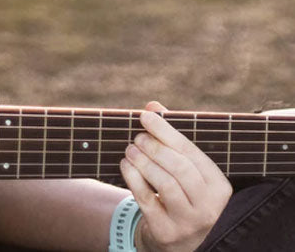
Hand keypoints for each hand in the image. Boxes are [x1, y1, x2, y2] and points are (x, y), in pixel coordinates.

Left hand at [119, 100, 232, 251]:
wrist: (178, 240)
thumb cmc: (181, 192)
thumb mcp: (184, 168)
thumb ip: (170, 137)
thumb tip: (152, 106)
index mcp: (218, 186)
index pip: (191, 152)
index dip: (165, 131)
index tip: (145, 116)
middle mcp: (209, 206)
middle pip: (179, 168)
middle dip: (154, 147)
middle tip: (137, 137)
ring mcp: (189, 223)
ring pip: (164, 184)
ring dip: (142, 161)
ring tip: (130, 149)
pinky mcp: (167, 233)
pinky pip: (147, 200)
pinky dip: (133, 178)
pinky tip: (125, 165)